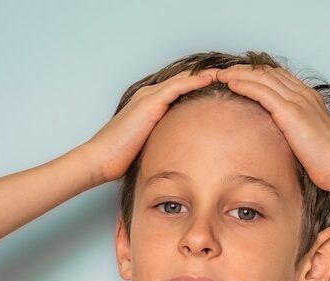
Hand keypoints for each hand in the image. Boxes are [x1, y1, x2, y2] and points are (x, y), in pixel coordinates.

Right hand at [80, 69, 221, 184]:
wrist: (100, 159)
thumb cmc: (120, 158)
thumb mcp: (149, 147)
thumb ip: (165, 143)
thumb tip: (183, 155)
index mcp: (149, 105)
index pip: (178, 90)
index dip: (198, 87)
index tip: (219, 88)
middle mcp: (149, 96)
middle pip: (183, 80)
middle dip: (205, 77)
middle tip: (229, 76)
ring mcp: (149, 97)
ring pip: (183, 79)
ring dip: (204, 75)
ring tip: (226, 73)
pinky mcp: (150, 103)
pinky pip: (178, 86)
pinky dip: (195, 81)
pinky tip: (210, 79)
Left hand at [213, 65, 329, 193]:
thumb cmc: (329, 162)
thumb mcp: (309, 141)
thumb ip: (294, 133)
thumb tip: (279, 140)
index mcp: (309, 99)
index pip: (278, 77)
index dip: (256, 74)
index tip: (238, 77)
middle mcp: (303, 94)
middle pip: (267, 72)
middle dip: (243, 70)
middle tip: (223, 72)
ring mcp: (298, 101)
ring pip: (261, 77)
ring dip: (238, 73)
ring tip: (219, 74)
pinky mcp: (290, 112)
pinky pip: (261, 91)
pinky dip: (243, 84)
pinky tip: (229, 83)